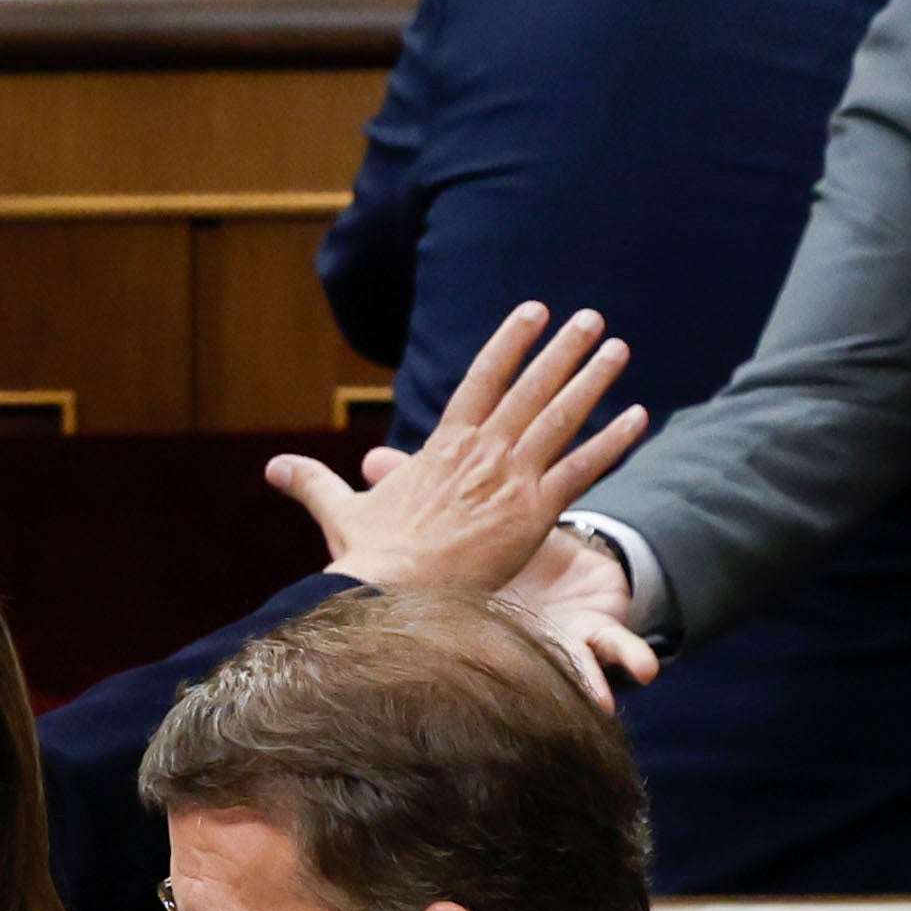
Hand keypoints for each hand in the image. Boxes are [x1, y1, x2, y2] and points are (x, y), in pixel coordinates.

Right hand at [266, 300, 657, 699]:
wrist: (393, 599)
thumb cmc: (368, 562)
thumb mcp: (339, 514)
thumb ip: (313, 483)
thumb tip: (271, 467)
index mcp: (441, 448)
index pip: (482, 380)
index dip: (509, 343)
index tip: (533, 311)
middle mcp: (481, 454)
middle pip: (530, 388)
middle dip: (562, 351)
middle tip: (591, 318)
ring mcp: (511, 481)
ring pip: (560, 418)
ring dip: (592, 380)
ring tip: (617, 348)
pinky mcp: (534, 514)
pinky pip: (583, 470)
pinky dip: (612, 442)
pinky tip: (638, 416)